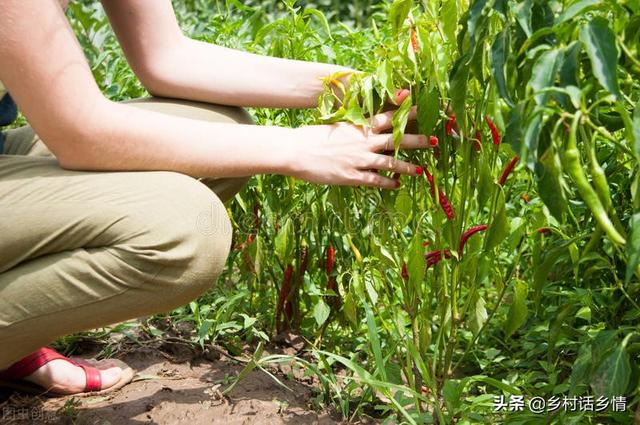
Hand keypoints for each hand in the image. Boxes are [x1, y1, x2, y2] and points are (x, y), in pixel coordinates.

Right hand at [286, 108, 433, 188]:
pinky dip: (387, 183)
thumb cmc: (312, 137)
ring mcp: (358, 159)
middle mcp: (363, 142)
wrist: (295, 151)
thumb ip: (353, 127)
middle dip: (417, 141)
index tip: (421, 108)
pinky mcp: (351, 175)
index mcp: (359, 127)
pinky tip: (396, 185)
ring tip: (421, 171)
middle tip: (433, 141)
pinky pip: (374, 180)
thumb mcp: (336, 126)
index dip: (406, 112)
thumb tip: (364, 126)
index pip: (388, 117)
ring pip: (389, 163)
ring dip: (407, 167)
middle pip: (396, 140)